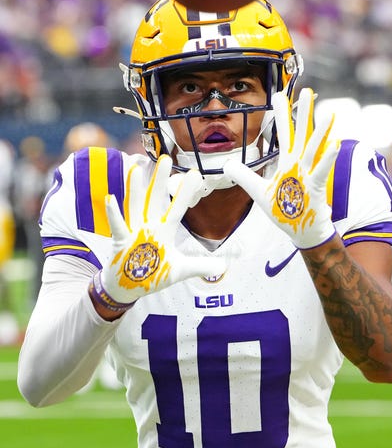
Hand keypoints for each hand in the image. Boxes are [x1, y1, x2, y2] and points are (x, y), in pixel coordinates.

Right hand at [93, 155, 224, 308]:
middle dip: (160, 181)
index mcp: (164, 231)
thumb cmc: (152, 275)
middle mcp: (149, 226)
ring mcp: (134, 232)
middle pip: (155, 199)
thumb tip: (224, 268)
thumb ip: (200, 266)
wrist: (127, 288)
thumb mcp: (179, 270)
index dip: (185, 193)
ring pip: (135, 206)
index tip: (195, 175)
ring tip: (136, 168)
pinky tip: (110, 198)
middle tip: (166, 159)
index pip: (177, 208)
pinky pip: (117, 226)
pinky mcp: (120, 242)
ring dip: (135, 188)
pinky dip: (113, 213)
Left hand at [224, 88, 338, 249]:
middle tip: (308, 91)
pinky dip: (328, 158)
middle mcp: (299, 164)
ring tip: (329, 113)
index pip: (284, 134)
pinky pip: (322, 170)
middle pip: (300, 134)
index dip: (281, 115)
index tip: (279, 95)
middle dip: (304, 113)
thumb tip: (226, 164)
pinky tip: (333, 143)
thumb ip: (244, 176)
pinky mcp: (316, 187)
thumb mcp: (258, 192)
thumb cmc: (284, 211)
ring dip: (321, 131)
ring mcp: (309, 174)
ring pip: (314, 148)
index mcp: (287, 162)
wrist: (301, 231)